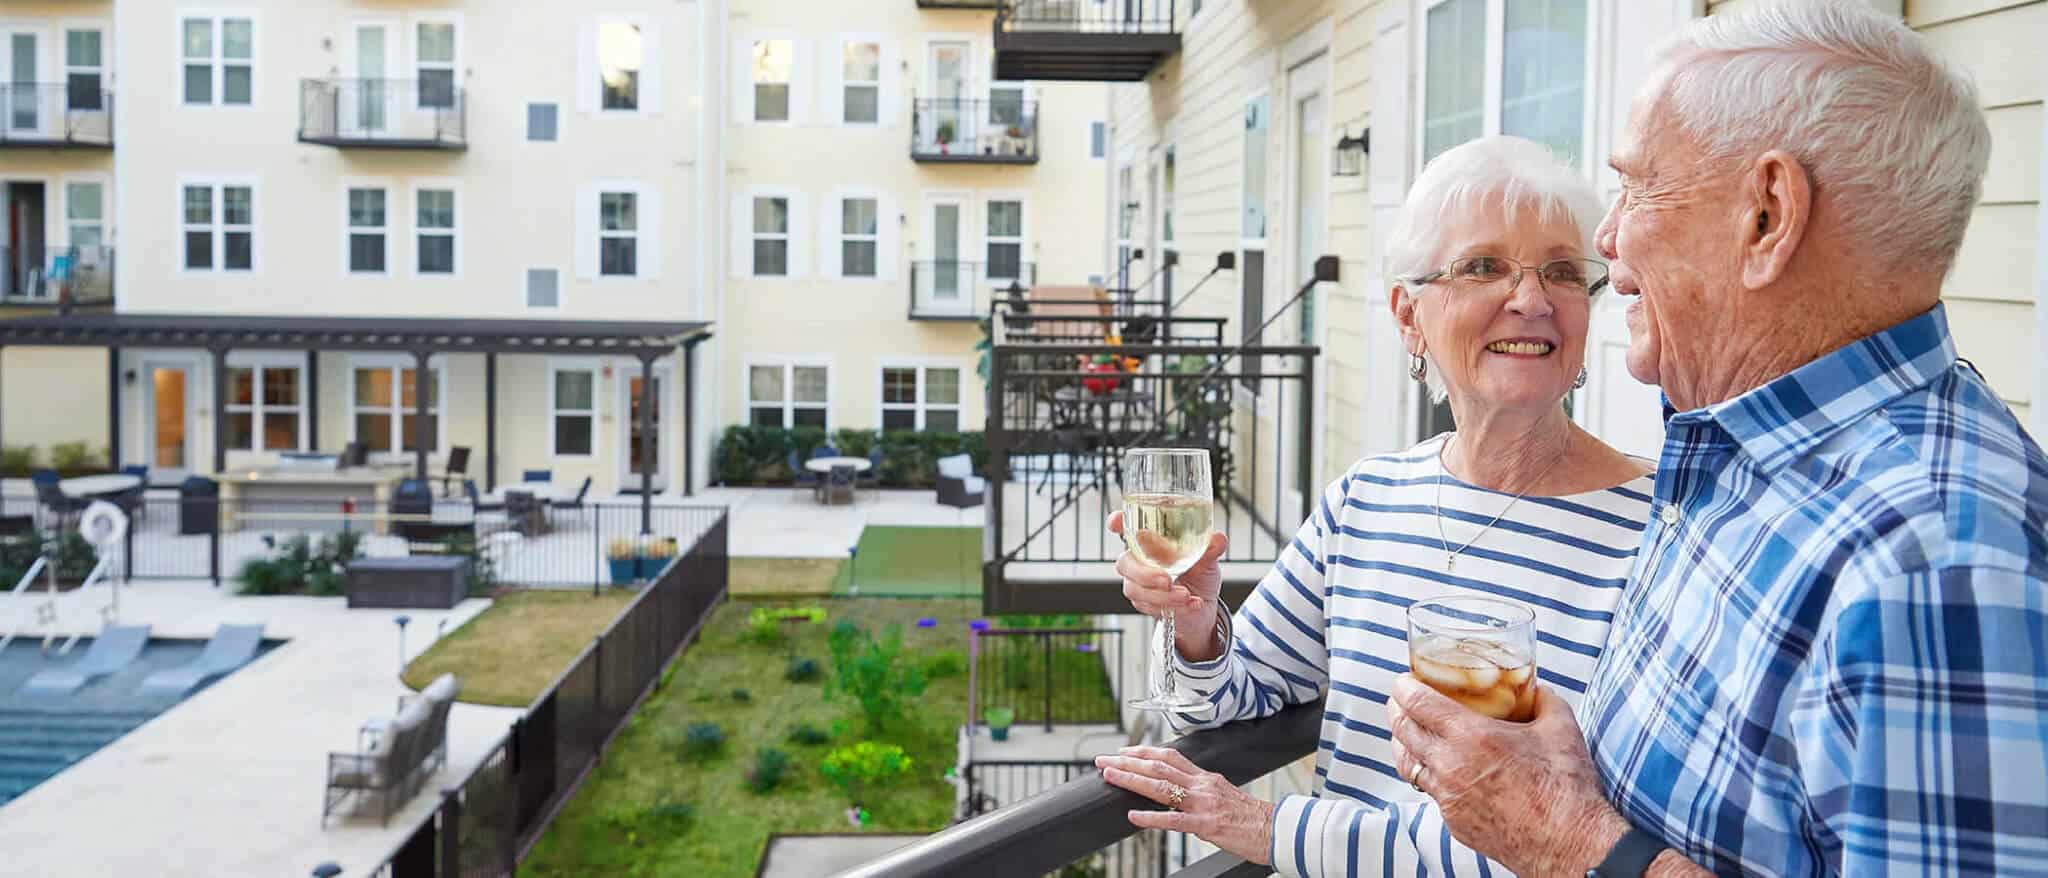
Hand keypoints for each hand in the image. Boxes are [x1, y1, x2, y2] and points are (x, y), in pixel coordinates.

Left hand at [1096, 745, 1274, 864]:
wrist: (1275, 830)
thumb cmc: (1250, 817)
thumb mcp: (1223, 793)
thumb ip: (1200, 789)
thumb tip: (1177, 789)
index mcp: (1205, 777)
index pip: (1169, 756)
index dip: (1143, 751)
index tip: (1123, 751)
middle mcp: (1201, 785)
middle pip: (1159, 766)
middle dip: (1127, 761)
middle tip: (1103, 759)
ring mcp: (1203, 804)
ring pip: (1161, 787)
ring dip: (1132, 780)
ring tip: (1110, 776)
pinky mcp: (1206, 825)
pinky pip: (1173, 820)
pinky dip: (1151, 818)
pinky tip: (1134, 816)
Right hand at [1107, 511, 1227, 657]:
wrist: (1203, 609)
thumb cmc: (1199, 576)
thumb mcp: (1208, 561)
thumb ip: (1210, 549)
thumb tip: (1218, 538)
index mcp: (1149, 542)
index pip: (1127, 528)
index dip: (1117, 523)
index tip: (1116, 522)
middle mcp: (1139, 561)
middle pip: (1125, 563)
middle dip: (1144, 573)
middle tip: (1166, 580)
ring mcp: (1138, 584)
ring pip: (1136, 589)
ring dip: (1162, 595)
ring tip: (1185, 595)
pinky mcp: (1145, 605)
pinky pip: (1150, 607)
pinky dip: (1173, 607)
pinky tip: (1192, 604)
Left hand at [1388, 675, 1628, 876]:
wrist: (1569, 845)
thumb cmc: (1565, 789)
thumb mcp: (1560, 728)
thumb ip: (1544, 700)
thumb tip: (1538, 690)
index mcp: (1470, 736)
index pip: (1417, 703)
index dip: (1404, 687)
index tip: (1404, 680)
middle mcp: (1449, 766)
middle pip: (1402, 731)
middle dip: (1397, 710)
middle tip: (1401, 700)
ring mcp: (1448, 797)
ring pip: (1407, 764)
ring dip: (1404, 744)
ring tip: (1408, 732)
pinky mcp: (1454, 822)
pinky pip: (1431, 792)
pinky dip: (1429, 775)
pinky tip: (1441, 770)